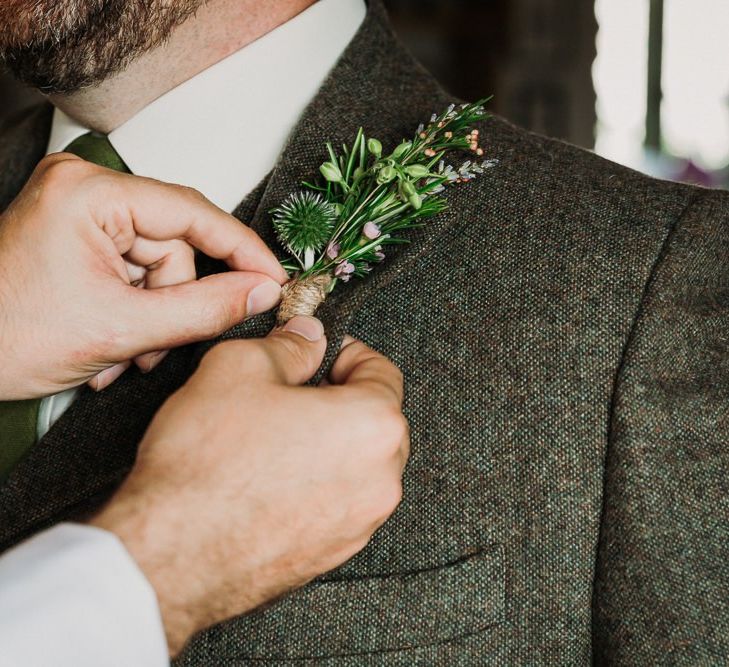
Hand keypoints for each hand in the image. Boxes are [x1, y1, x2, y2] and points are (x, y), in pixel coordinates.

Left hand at [0, 153, 286, 398]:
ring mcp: (78, 213)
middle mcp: (83, 190)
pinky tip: (110, 344)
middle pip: (174, 247)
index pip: (192, 213)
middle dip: (172, 304)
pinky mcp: (77, 238)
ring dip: (151, 318)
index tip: (274, 279)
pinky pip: (132, 273)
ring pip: (157, 268)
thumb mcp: (120, 329)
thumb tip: (260, 292)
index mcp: (88, 192)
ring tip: (122, 354)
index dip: (241, 251)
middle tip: (153, 347)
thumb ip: (204, 310)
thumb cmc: (3, 337)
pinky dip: (132, 313)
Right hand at [91, 316, 408, 654]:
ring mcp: (359, 524)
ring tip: (273, 438)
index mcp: (373, 426)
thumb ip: (288, 345)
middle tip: (290, 393)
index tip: (316, 353)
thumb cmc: (206, 464)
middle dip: (338, 398)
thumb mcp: (239, 367)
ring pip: (356, 464)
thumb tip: (308, 338)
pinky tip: (268, 479)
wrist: (170, 557)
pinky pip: (336, 503)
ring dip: (327, 443)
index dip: (345, 352)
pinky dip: (315, 484)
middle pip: (375, 420)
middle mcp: (380, 480)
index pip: (382, 371)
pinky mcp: (333, 554)